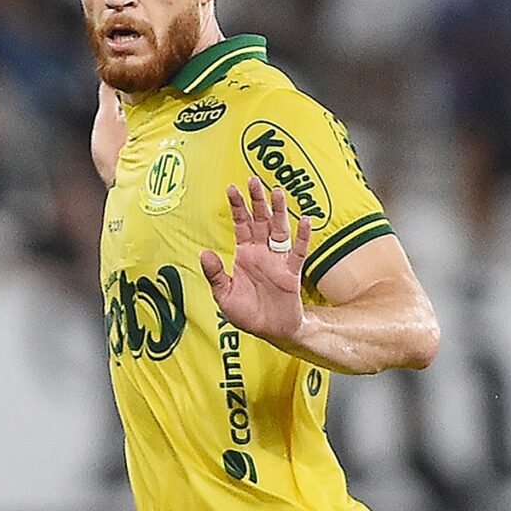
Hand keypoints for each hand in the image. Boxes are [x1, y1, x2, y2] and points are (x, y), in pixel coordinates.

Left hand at [200, 178, 310, 342]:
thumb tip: (204, 253)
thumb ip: (216, 274)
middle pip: (260, 221)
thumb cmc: (247, 313)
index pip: (241, 225)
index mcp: (244, 255)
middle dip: (257, 201)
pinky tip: (305, 220)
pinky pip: (299, 251)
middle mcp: (262, 253)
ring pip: (279, 230)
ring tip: (278, 192)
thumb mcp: (224, 295)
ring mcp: (278, 260)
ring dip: (279, 212)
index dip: (237, 207)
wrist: (270, 330)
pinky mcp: (292, 272)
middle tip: (254, 180)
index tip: (232, 188)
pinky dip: (303, 236)